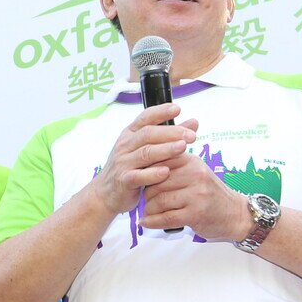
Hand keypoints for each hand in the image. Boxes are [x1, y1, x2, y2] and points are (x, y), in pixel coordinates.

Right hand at [91, 103, 197, 217]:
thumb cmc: (130, 168)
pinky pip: (139, 176)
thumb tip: (194, 122)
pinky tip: (166, 172)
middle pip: (148, 134)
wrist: (106, 193)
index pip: (145, 118)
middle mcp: (125, 146)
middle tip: (191, 135)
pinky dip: (153, 174)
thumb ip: (169, 136)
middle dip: (171, 133)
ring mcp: (123, 163)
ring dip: (166, 150)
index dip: (160, 112)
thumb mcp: (146, 149)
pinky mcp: (124, 181)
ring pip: (145, 153)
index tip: (177, 109)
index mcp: (130, 134)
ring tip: (183, 147)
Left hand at [140, 155, 252, 241]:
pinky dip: (152, 221)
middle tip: (144, 200)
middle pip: (157, 182)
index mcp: (192, 161)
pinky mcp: (196, 214)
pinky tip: (146, 222)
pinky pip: (166, 218)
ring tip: (147, 212)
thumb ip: (174, 167)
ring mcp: (197, 195)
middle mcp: (195, 175)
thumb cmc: (209, 193)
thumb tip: (142, 169)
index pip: (160, 162)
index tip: (140, 182)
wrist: (235, 214)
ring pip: (159, 200)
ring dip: (149, 209)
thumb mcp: (195, 172)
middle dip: (146, 194)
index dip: (146, 173)